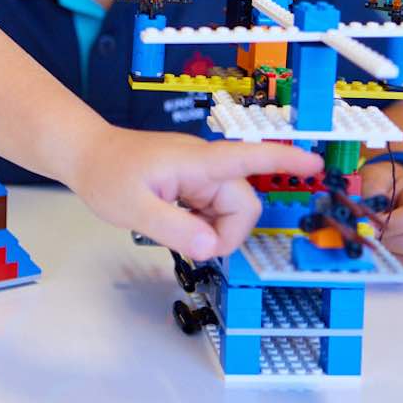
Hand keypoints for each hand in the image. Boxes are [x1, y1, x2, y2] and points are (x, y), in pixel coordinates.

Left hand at [63, 126, 323, 261]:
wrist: (87, 155)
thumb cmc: (107, 173)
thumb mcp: (133, 208)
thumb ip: (174, 227)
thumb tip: (209, 247)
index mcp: (196, 163)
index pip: (247, 158)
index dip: (284, 161)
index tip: (316, 164)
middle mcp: (206, 166)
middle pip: (243, 205)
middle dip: (227, 233)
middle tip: (191, 244)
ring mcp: (201, 176)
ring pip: (230, 212)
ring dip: (212, 230)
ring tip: (176, 229)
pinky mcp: (194, 185)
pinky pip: (215, 211)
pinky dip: (203, 224)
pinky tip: (177, 222)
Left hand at [360, 158, 402, 278]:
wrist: (400, 193)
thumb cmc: (389, 186)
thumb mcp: (378, 176)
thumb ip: (370, 190)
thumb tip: (362, 216)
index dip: (391, 224)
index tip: (367, 224)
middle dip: (386, 241)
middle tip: (365, 235)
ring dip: (387, 255)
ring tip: (371, 242)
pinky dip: (389, 265)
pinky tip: (379, 251)